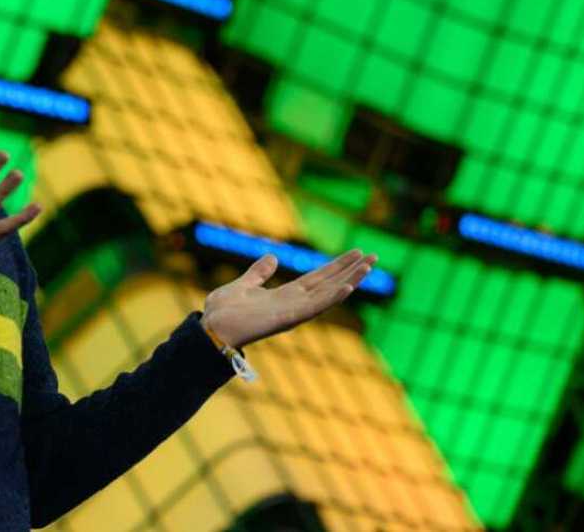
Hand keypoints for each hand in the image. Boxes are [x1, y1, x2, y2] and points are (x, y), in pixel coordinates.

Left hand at [200, 249, 376, 348]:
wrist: (210, 329)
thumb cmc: (223, 312)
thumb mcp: (243, 284)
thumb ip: (258, 273)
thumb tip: (272, 257)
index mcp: (285, 296)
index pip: (318, 279)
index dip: (336, 267)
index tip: (355, 253)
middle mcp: (293, 304)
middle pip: (329, 284)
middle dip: (351, 271)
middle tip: (374, 256)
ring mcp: (292, 313)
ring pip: (328, 295)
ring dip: (350, 281)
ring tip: (369, 267)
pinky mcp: (286, 319)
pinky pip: (313, 308)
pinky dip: (332, 298)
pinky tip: (349, 288)